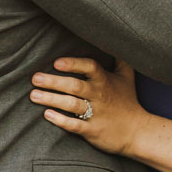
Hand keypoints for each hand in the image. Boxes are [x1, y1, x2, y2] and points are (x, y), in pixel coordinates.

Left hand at [34, 58, 149, 157]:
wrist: (138, 131)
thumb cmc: (128, 102)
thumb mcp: (126, 77)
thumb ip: (119, 59)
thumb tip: (114, 39)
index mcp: (105, 81)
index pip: (90, 67)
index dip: (74, 64)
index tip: (57, 63)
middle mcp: (100, 95)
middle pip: (76, 86)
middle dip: (54, 82)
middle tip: (35, 78)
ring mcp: (96, 113)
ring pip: (72, 105)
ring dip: (52, 99)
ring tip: (34, 95)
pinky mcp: (93, 130)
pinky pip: (75, 126)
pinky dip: (61, 120)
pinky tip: (47, 115)